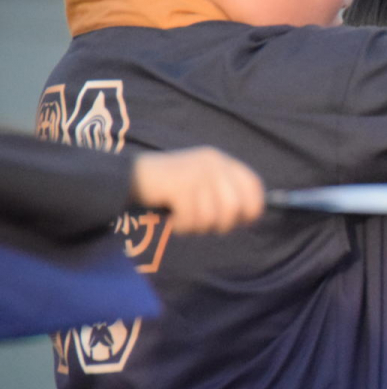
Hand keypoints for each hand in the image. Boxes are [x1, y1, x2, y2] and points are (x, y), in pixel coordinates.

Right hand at [131, 147, 264, 233]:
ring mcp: (195, 173)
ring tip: (185, 221)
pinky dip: (183, 227)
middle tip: (205, 226)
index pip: (253, 186)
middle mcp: (212, 163)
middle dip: (222, 224)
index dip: (252, 208)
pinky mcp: (179, 185)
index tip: (243, 222)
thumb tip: (251, 218)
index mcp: (221, 161)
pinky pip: (192, 220)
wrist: (129, 177)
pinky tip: (174, 220)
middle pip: (235, 207)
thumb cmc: (170, 188)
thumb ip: (225, 195)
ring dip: (198, 227)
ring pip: (213, 217)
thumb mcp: (202, 184)